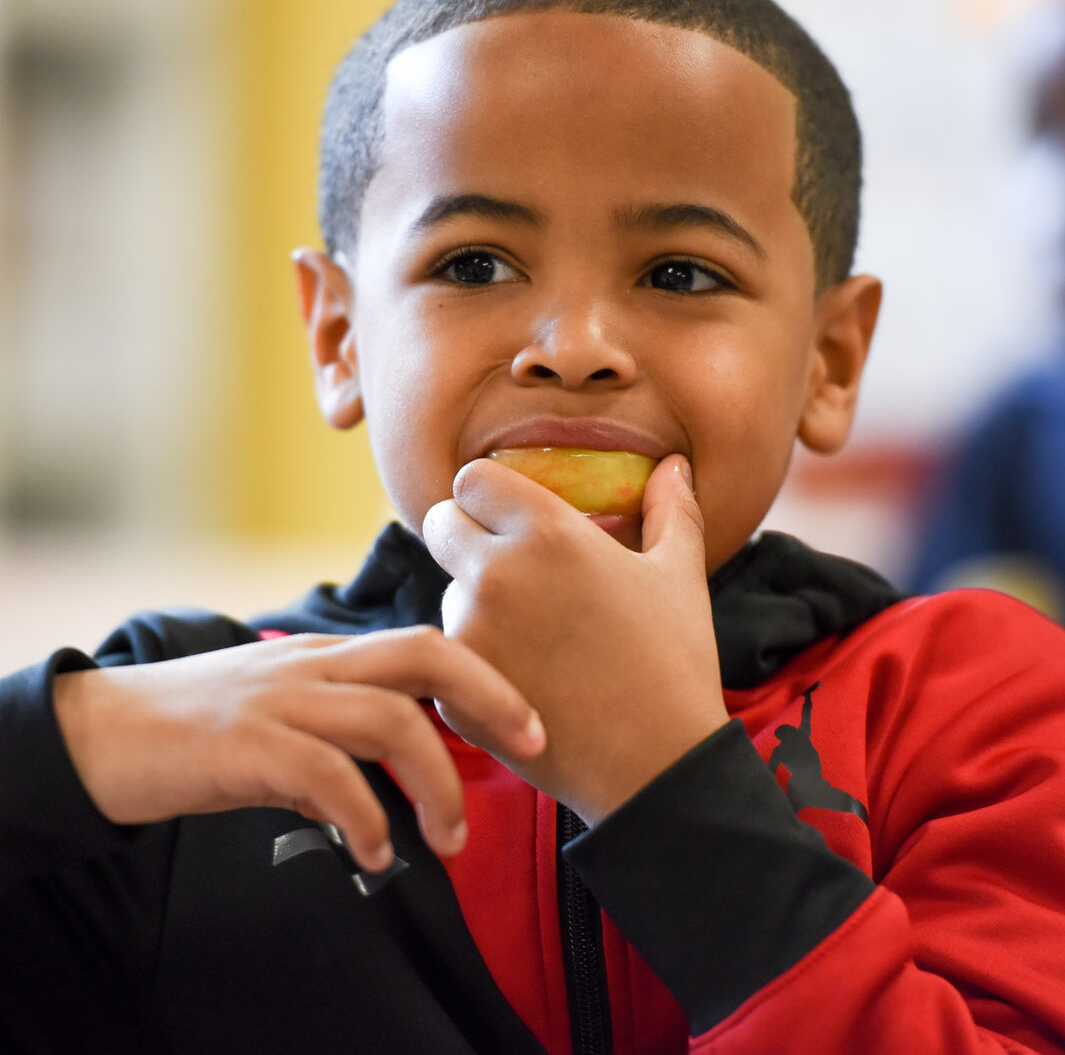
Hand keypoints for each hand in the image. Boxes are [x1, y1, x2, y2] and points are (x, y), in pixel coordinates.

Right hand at [51, 629, 545, 869]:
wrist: (101, 735)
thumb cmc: (200, 731)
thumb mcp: (281, 724)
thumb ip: (335, 745)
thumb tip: (380, 796)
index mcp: (330, 658)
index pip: (427, 643)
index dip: (487, 676)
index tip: (528, 723)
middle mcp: (315, 666)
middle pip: (425, 654)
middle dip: (491, 696)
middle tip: (531, 746)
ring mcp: (282, 699)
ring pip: (388, 719)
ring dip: (435, 783)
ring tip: (447, 841)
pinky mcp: (245, 742)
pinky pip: (325, 774)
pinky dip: (364, 817)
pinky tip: (375, 854)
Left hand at [422, 454, 728, 823]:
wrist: (656, 765)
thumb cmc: (675, 662)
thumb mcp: (681, 575)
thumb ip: (671, 509)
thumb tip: (673, 464)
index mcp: (547, 532)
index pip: (472, 479)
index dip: (490, 495)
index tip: (510, 517)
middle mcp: (495, 573)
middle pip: (441, 523)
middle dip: (466, 536)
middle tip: (508, 567)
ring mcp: (468, 632)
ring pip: (447, 592)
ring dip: (475, 603)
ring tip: (536, 638)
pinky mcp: (452, 688)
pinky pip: (448, 652)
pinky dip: (477, 660)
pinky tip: (527, 680)